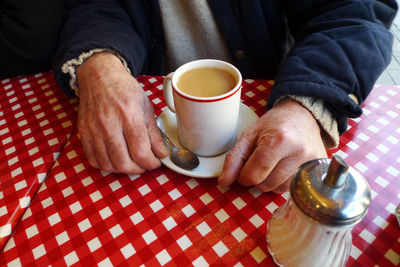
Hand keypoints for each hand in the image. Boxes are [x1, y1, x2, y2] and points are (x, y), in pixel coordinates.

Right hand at [76, 52, 168, 172]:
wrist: (99, 77)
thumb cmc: (124, 89)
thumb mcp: (146, 107)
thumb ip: (154, 133)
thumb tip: (162, 153)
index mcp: (129, 115)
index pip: (140, 151)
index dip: (151, 163)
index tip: (156, 162)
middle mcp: (109, 123)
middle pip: (123, 162)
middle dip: (138, 169)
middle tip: (145, 165)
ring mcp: (94, 129)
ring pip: (108, 164)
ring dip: (123, 170)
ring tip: (132, 163)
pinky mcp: (83, 133)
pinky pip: (93, 159)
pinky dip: (106, 165)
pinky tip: (115, 160)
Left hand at [218, 98, 326, 192]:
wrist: (303, 114)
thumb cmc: (275, 124)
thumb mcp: (249, 135)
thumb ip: (234, 158)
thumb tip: (224, 181)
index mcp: (278, 141)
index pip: (254, 175)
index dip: (243, 176)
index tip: (244, 169)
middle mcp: (298, 153)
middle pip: (266, 185)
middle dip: (257, 178)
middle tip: (261, 161)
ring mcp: (311, 162)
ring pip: (279, 189)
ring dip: (270, 181)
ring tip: (274, 163)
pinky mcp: (318, 169)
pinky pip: (292, 189)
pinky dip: (283, 182)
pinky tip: (284, 167)